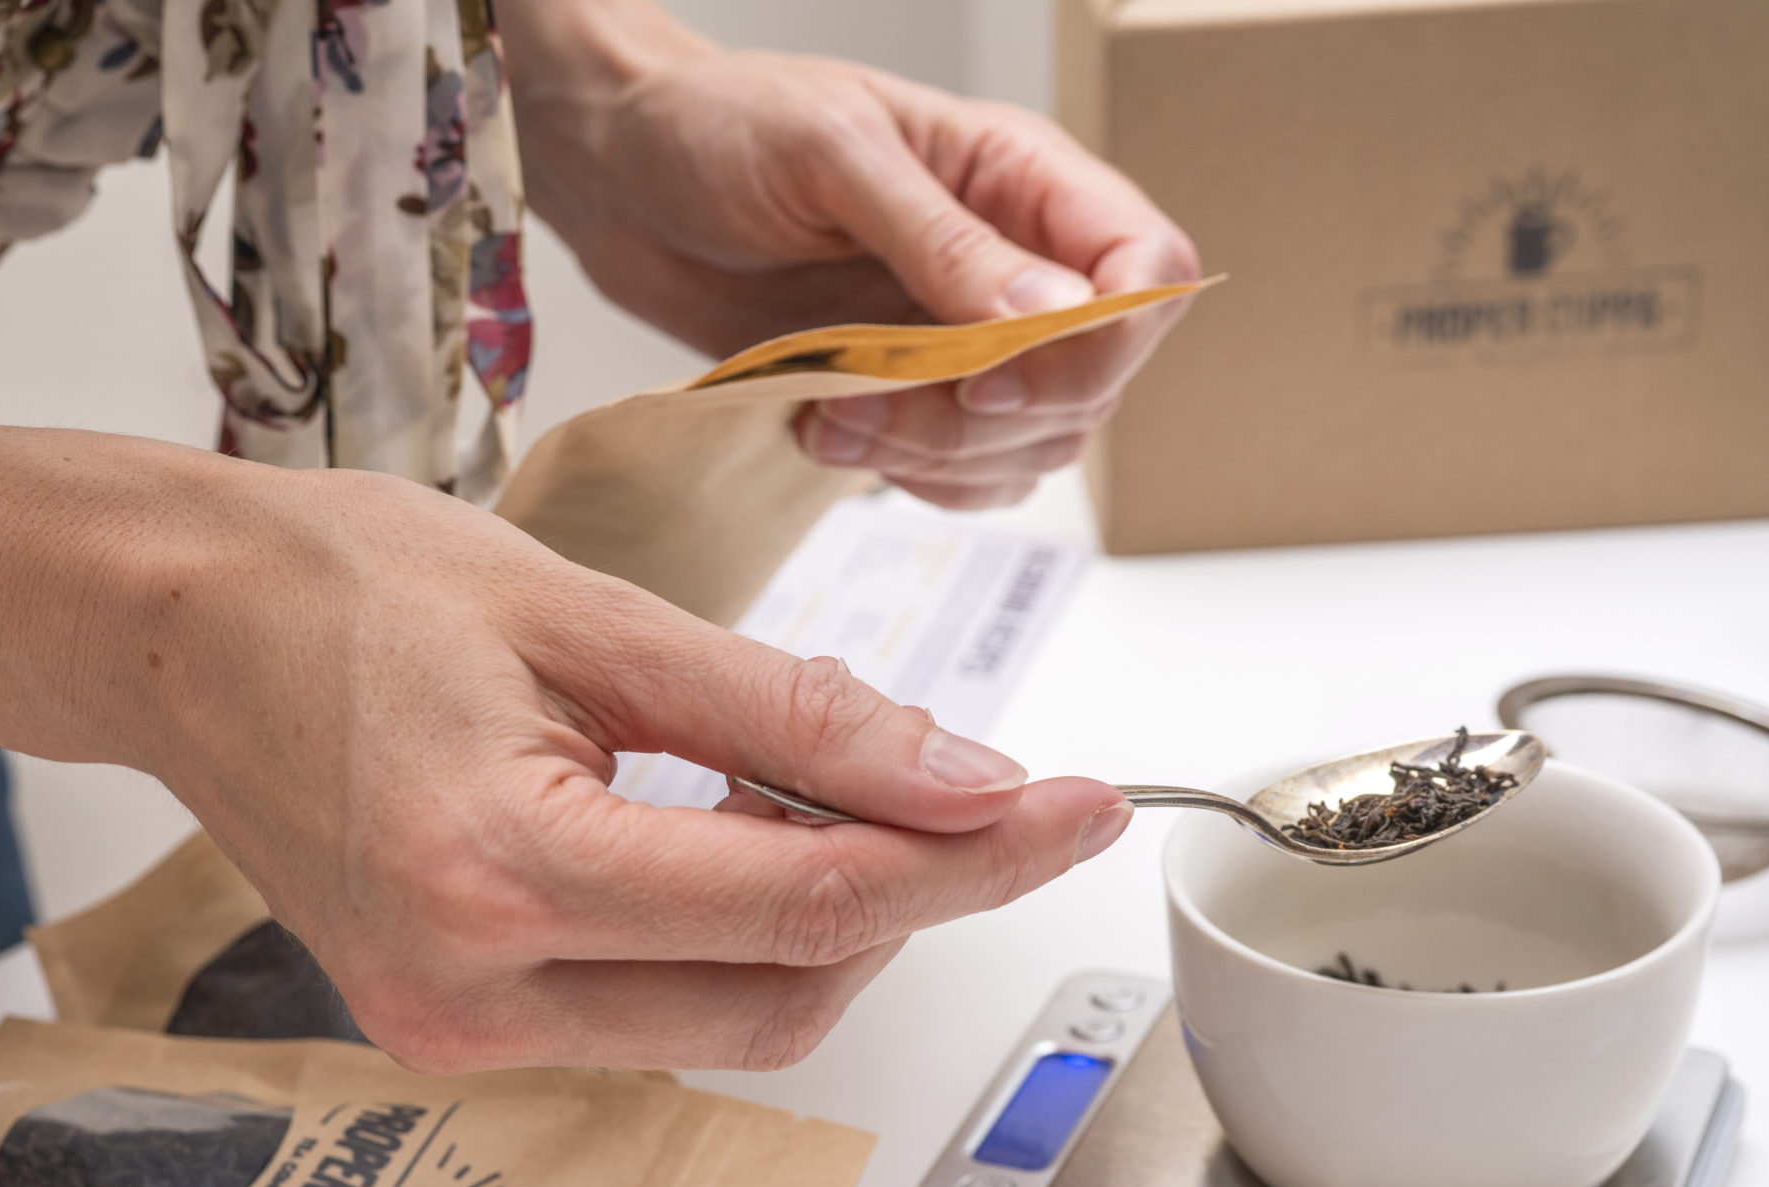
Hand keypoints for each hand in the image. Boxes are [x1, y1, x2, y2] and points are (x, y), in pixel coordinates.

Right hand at [81, 460, 1130, 1071]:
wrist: (170, 627)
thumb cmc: (340, 585)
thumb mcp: (591, 615)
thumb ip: (787, 713)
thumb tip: (959, 780)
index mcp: (497, 874)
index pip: (805, 904)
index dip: (967, 860)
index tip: (1076, 808)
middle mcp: (466, 994)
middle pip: (782, 998)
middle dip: (906, 903)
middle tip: (982, 796)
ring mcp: (447, 1031)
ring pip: (724, 1027)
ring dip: (817, 926)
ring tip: (836, 794)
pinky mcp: (443, 1027)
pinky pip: (643, 1016)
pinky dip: (722, 938)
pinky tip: (733, 836)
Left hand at [505, 7, 1200, 508]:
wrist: (623, 174)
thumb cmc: (722, 125)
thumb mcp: (834, 154)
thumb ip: (941, 238)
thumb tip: (1053, 306)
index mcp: (1021, 179)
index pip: (1146, 270)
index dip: (1106, 340)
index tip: (1004, 375)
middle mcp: (1011, 264)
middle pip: (1090, 382)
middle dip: (994, 418)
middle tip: (882, 402)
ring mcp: (961, 339)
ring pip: (1029, 445)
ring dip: (938, 458)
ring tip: (834, 418)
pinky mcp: (905, 394)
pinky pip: (962, 474)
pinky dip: (910, 479)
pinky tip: (828, 437)